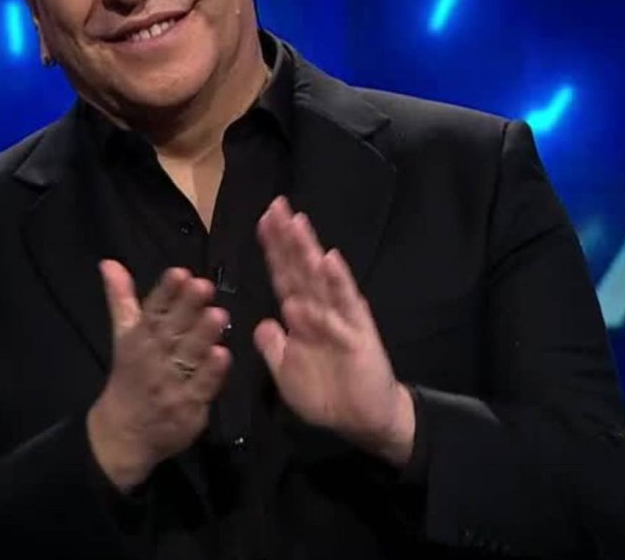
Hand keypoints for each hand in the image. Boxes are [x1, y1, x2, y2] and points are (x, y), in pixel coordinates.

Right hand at [87, 262, 231, 490]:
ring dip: (203, 336)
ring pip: (189, 356)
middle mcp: (153, 358)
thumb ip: (121, 298)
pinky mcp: (188, 406)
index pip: (152, 310)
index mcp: (138, 338)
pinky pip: (201, 387)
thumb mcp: (123, 336)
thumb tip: (109, 262)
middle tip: (205, 286)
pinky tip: (223, 355)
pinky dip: (212, 372)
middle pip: (172, 329)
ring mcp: (171, 383)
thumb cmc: (130, 376)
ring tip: (219, 314)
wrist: (124, 433)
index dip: (166, 291)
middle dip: (188, 308)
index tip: (180, 272)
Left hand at [254, 197, 415, 464]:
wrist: (363, 419)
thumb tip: (261, 323)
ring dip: (308, 250)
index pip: (284, 275)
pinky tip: (329, 259)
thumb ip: (273, 348)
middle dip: (288, 238)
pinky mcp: (358, 330)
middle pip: (300, 267)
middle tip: (276, 205)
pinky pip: (345, 303)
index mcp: (301, 317)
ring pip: (320, 278)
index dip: (273, 249)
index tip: (263, 220)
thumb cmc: (325, 395)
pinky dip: (336, 281)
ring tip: (297, 223)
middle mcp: (319, 309)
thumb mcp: (286, 373)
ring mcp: (340, 316)